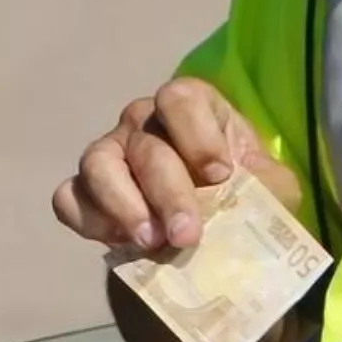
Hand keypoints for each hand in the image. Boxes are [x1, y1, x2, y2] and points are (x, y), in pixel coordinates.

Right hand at [51, 78, 302, 252]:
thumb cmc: (245, 200)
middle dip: (168, 192)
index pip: (180, 97)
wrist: (214, 241)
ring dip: (124, 204)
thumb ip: (267, 188)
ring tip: (150, 242)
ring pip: (98, 163)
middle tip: (186, 236)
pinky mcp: (84, 193)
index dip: (197, 135)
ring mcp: (109, 155)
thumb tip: (250, 201)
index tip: (220, 175)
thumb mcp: (272, 191)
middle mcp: (144, 123)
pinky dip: (90, 221)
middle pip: (146, 144)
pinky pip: (68, 199)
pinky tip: (121, 244)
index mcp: (192, 109)